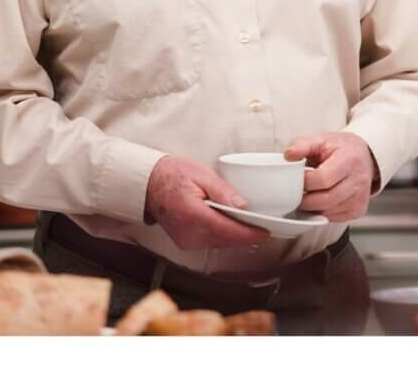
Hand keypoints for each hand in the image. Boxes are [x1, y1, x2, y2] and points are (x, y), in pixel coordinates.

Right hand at [144, 155, 269, 250]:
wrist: (150, 184)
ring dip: (237, 237)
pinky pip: (211, 243)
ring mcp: (186, 241)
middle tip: (267, 227)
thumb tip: (243, 206)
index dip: (249, 234)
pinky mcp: (186, 242)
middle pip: (226, 240)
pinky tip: (235, 227)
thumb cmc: (174, 175)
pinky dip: (225, 236)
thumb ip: (223, 191)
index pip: (228, 230)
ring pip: (220, 244)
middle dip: (247, 236)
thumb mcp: (202, 174)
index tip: (266, 232)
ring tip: (255, 227)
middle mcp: (189, 233)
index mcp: (193, 215)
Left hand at [284, 132, 378, 222]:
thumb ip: (302, 144)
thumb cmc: (341, 148)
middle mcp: (358, 181)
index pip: (323, 179)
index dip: (305, 181)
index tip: (298, 177)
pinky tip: (318, 200)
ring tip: (306, 195)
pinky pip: (332, 218)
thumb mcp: (322, 139)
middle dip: (305, 199)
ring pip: (327, 212)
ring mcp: (359, 198)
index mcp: (349, 160)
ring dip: (311, 208)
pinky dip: (321, 212)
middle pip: (324, 200)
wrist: (364, 155)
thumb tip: (288, 154)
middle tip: (296, 192)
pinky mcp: (358, 210)